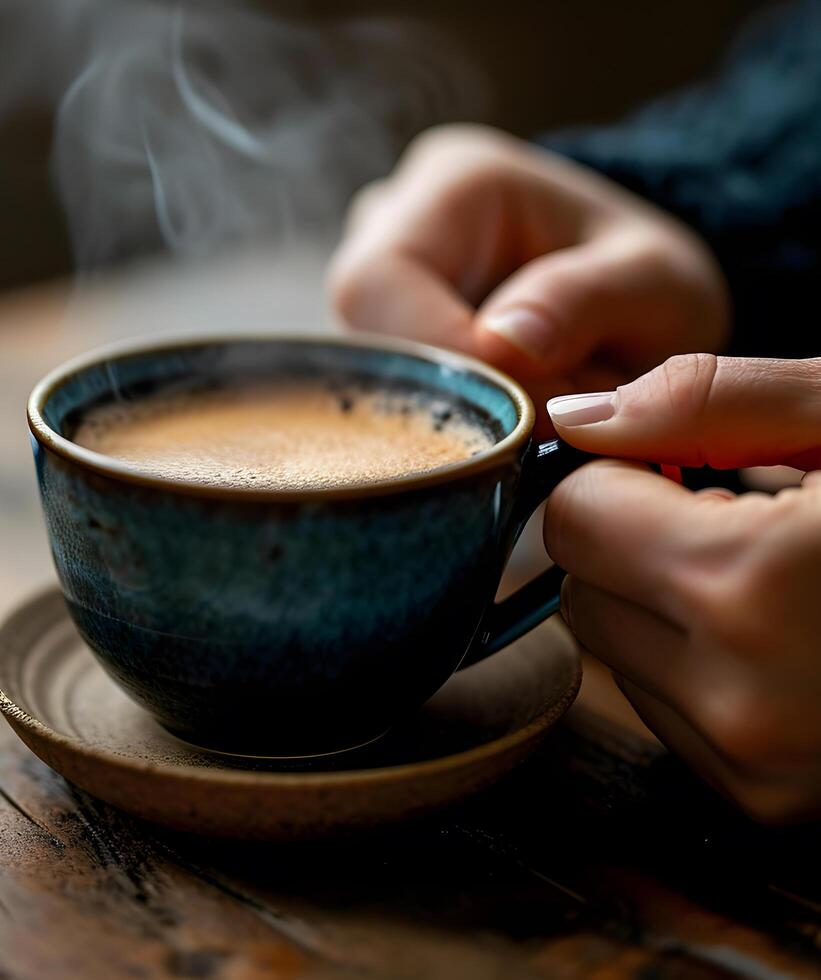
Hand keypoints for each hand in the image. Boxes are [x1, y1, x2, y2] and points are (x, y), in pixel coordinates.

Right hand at [327, 125, 728, 425]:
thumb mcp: (656, 281)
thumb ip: (586, 302)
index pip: (382, 280)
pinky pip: (383, 398)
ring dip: (448, 417)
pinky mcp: (375, 341)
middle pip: (361, 333)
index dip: (437, 353)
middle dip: (447, 397)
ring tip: (535, 415)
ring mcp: (373, 287)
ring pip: (367, 375)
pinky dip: (444, 425)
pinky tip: (502, 420)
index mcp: (454, 183)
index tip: (522, 406)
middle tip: (539, 425)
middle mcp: (388, 226)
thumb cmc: (644, 277)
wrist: (633, 297)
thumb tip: (500, 345)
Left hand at [545, 354, 820, 822]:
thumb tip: (573, 418)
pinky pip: (668, 713)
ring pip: (616, 657)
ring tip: (780, 579)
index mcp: (755, 590)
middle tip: (735, 516)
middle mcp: (743, 702)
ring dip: (665, 608)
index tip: (684, 465)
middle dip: (634, 542)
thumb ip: (706, 402)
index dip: (622, 476)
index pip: (573, 519)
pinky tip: (790, 635)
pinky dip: (701, 667)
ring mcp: (761, 770)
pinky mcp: (775, 807)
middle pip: (582, 592)